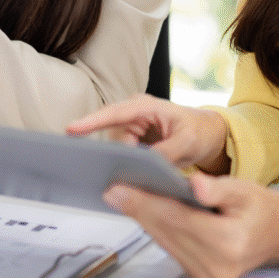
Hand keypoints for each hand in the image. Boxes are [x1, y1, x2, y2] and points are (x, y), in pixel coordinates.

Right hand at [66, 94, 230, 172]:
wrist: (206, 134)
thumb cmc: (198, 130)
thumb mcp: (188, 142)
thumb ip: (166, 152)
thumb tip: (146, 163)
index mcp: (145, 106)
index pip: (114, 113)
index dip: (91, 122)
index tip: (72, 130)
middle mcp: (133, 114)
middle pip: (112, 137)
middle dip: (120, 155)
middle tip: (137, 170)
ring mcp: (131, 127)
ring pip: (116, 149)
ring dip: (127, 161)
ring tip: (148, 168)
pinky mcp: (132, 141)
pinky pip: (122, 154)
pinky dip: (130, 163)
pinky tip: (142, 170)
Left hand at [102, 173, 278, 277]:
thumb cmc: (261, 209)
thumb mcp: (245, 190)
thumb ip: (219, 189)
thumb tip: (196, 186)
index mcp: (229, 244)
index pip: (176, 220)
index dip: (145, 203)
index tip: (119, 190)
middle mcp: (217, 268)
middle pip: (167, 233)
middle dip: (139, 210)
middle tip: (114, 190)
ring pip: (166, 243)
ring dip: (146, 221)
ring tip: (125, 197)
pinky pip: (173, 251)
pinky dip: (160, 231)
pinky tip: (147, 213)